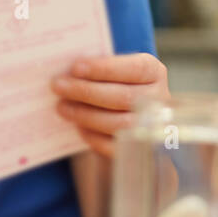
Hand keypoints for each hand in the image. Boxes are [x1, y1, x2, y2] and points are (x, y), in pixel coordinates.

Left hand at [50, 53, 168, 158]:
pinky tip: (77, 126)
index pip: (133, 69)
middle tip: (58, 86)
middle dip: (87, 91)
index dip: (104, 68)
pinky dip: (93, 136)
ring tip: (61, 107)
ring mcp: (152, 126)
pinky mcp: (139, 149)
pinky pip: (115, 146)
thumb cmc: (114, 84)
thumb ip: (100, 69)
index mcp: (154, 72)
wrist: (125, 117)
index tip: (75, 67)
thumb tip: (69, 71)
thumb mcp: (114, 72)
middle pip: (123, 97)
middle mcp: (158, 98)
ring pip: (119, 123)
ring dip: (86, 115)